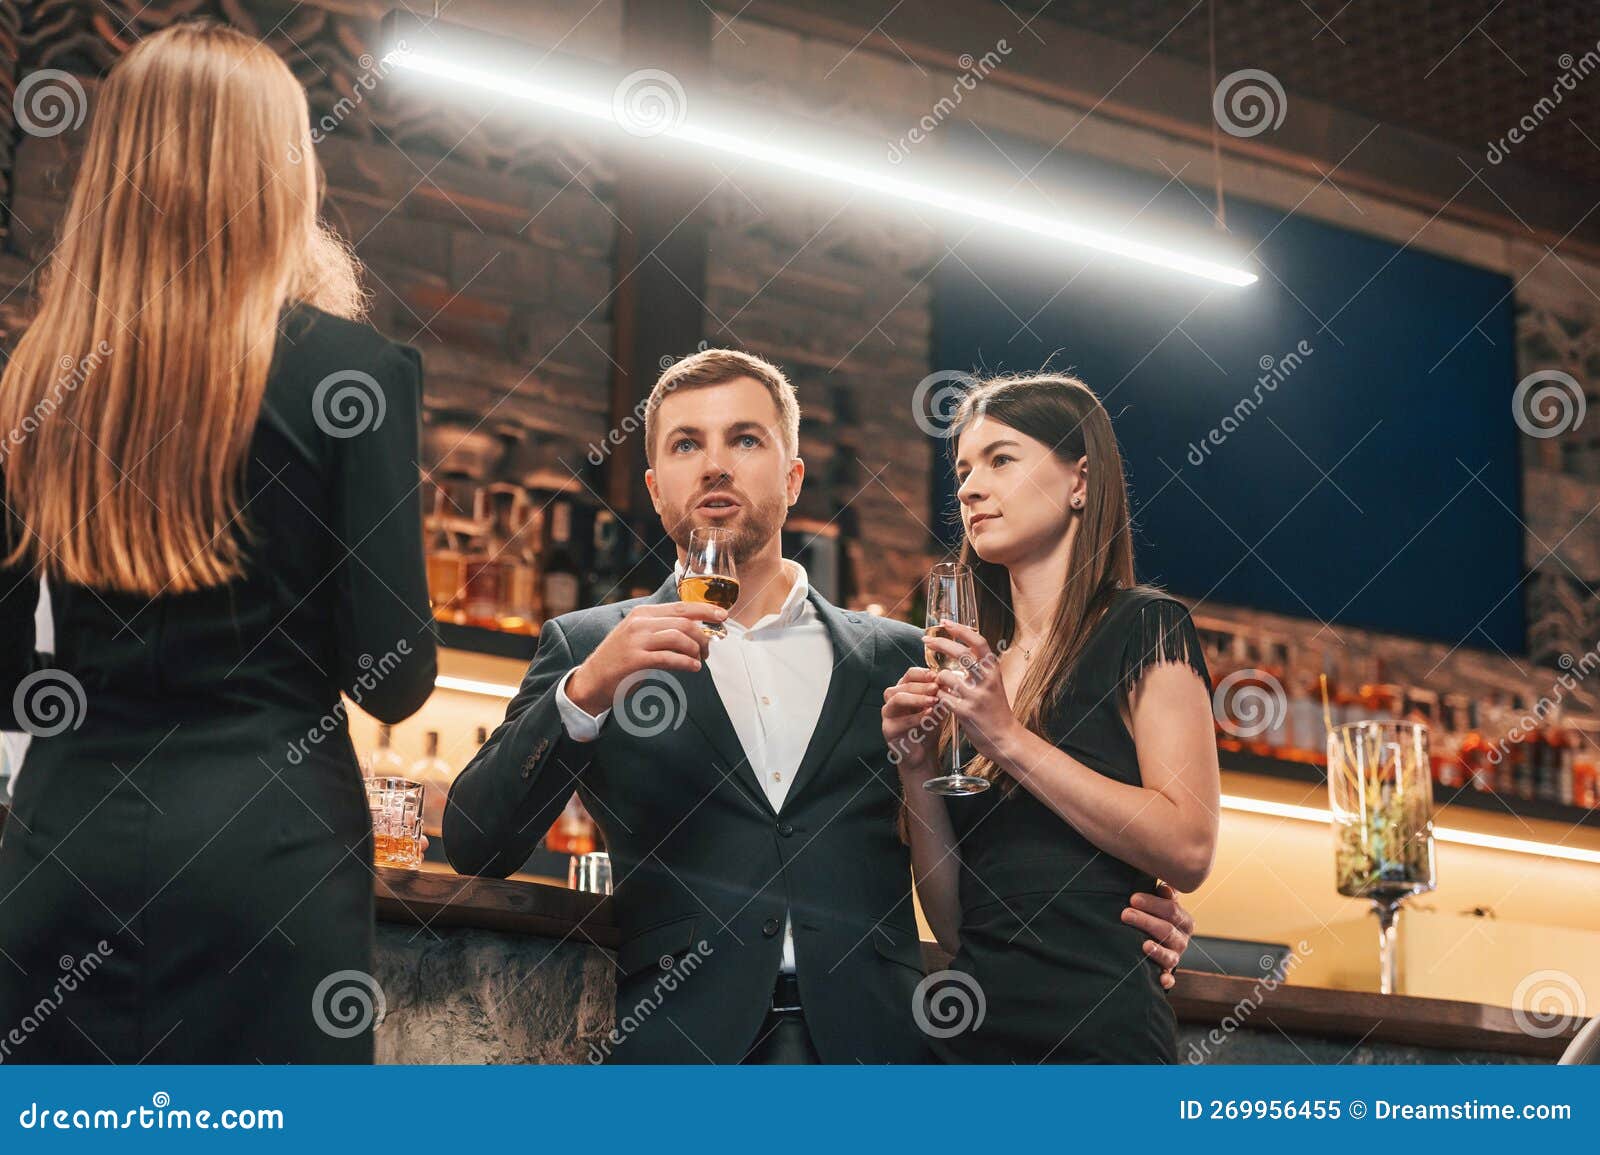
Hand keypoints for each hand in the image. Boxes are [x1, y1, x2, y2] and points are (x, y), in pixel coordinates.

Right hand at [565, 601, 726, 714]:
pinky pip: (670, 657)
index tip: (722, 616)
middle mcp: (640, 623)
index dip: (704, 610)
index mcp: (642, 614)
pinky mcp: (635, 659)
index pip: (681, 606)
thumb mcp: (638, 636)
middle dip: (703, 636)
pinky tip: (693, 667)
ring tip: (699, 660)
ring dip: (696, 650)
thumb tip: (694, 630)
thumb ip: (661, 630)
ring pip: (679, 637)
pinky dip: (687, 662)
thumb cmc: (619, 661)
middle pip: (684, 622)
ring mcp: (636, 640)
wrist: (592, 681)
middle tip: (708, 650)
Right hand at [882, 667, 940, 774]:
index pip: (910, 674)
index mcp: (904, 690)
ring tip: (933, 701)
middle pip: (903, 685)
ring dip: (917, 698)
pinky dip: (916, 717)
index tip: (936, 676)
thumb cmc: (928, 728)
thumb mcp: (938, 708)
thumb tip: (950, 681)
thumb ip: (941, 695)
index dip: (923, 673)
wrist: (923, 753)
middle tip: (936, 687)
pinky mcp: (888, 729)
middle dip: (922, 685)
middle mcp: (893, 699)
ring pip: (898, 698)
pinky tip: (929, 715)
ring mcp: (888, 713)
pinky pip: (900, 720)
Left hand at [925, 620, 1019, 762]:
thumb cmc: (995, 709)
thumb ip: (979, 667)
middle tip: (926, 640)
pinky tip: (941, 701)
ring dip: (938, 679)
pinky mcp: (966, 712)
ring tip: (941, 686)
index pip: (978, 641)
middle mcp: (987, 680)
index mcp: (993, 670)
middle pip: (960, 653)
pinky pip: (942, 697)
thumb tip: (960, 646)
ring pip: (945, 676)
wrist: (1005, 737)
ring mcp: (976, 696)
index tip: (945, 622)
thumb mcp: (993, 683)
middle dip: (940, 643)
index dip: (961, 629)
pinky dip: (938, 697)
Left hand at [1121, 881, 1193, 989]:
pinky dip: (1167, 980)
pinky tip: (1162, 980)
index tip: (1133, 898)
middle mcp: (1182, 940)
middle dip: (1146, 921)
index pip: (1172, 910)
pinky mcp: (1167, 973)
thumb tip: (1164, 887)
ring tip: (1144, 945)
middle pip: (1167, 930)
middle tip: (1126, 914)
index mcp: (1184, 921)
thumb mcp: (1162, 903)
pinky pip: (1170, 978)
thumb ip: (1165, 894)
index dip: (1153, 903)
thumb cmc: (1157, 916)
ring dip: (1157, 950)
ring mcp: (1175, 957)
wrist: (1157, 940)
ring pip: (1169, 955)